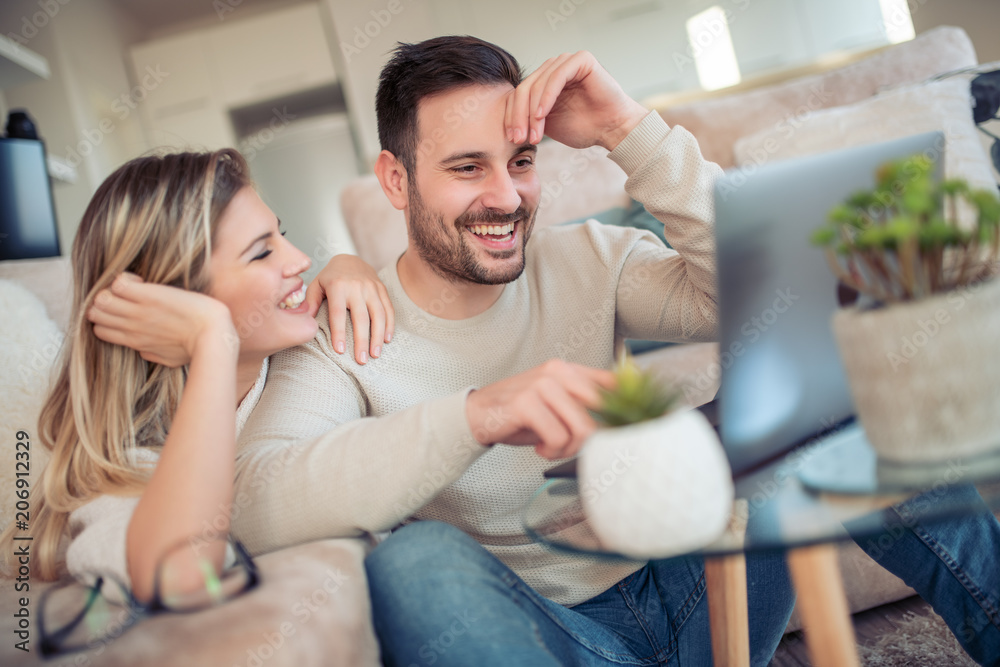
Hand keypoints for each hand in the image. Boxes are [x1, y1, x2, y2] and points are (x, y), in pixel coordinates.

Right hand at [87, 273, 234, 366]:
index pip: (100, 330)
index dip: (107, 318)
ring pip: (101, 299)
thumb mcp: (169, 358)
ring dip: (113, 290)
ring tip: (134, 288)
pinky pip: (118, 283)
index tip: (127, 310)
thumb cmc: (196, 349)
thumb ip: (151, 353)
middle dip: (105, 302)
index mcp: (135, 341)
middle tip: (127, 297)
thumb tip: (142, 349)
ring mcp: (138, 310)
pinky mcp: (148, 295)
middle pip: (95, 313)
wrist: (212, 335)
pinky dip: (124, 279)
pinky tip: (141, 281)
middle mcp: (131, 326)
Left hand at [303, 254, 394, 363]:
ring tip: (375, 354)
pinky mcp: (382, 289)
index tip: (340, 350)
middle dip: (362, 340)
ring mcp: (372, 288)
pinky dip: (389, 325)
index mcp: (337, 286)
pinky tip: (386, 340)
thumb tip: (307, 322)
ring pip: (378, 315)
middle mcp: (356, 286)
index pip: (338, 313)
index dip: (339, 333)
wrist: (351, 259)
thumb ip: (311, 302)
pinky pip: (389, 309)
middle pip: (361, 317)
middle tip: (361, 360)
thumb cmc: (330, 277)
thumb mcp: (316, 285)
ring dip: (378, 336)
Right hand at [465, 359, 616, 459]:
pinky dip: (552, 451)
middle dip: (593, 437)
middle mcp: (557, 371)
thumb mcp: (557, 405)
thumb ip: (583, 406)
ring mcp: (541, 385)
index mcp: (568, 369)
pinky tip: (539, 448)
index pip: (613, 382)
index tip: (624, 426)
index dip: (625, 406)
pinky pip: (558, 438)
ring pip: (582, 428)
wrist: (477, 415)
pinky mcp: (526, 403)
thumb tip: (619, 423)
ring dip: (569, 448)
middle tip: (574, 444)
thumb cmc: (520, 415)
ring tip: (552, 447)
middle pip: (603, 410)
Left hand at [504, 51, 648, 150]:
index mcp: (543, 80)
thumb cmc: (584, 127)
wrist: (612, 129)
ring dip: (532, 112)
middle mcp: (553, 67)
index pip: (518, 95)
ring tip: (533, 134)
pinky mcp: (580, 59)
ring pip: (537, 85)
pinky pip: (556, 78)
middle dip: (518, 116)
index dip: (511, 117)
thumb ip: (527, 118)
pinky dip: (546, 97)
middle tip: (518, 139)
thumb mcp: (546, 125)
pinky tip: (541, 116)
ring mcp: (566, 61)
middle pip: (524, 89)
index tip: (512, 140)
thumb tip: (503, 124)